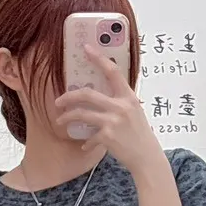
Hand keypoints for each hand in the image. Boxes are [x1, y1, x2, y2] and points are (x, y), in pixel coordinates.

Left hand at [53, 45, 161, 169]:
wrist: (146, 157)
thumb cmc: (140, 134)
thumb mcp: (134, 111)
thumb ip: (120, 101)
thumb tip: (102, 95)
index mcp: (128, 96)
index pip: (112, 71)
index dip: (98, 58)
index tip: (86, 48)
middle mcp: (120, 106)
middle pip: (87, 94)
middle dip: (68, 97)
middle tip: (59, 101)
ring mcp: (113, 121)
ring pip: (82, 114)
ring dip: (67, 118)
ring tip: (60, 121)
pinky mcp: (108, 137)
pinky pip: (89, 137)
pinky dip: (86, 142)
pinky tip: (85, 145)